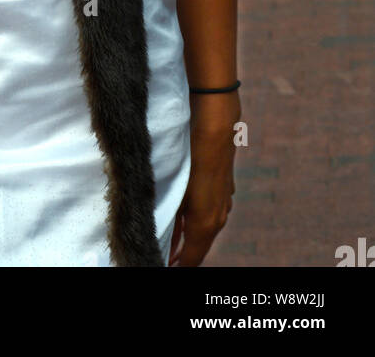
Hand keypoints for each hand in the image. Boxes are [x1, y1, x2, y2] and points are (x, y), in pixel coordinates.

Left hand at [169, 90, 238, 266]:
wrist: (215, 124)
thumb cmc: (191, 155)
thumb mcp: (175, 190)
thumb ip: (171, 219)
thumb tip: (166, 240)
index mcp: (206, 222)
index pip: (193, 257)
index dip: (180, 265)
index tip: (166, 266)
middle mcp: (219, 216)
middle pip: (202, 245)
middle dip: (186, 254)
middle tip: (169, 258)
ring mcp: (225, 201)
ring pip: (208, 228)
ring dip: (194, 237)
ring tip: (176, 242)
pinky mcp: (225, 187)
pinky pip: (212, 212)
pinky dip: (200, 220)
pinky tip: (190, 216)